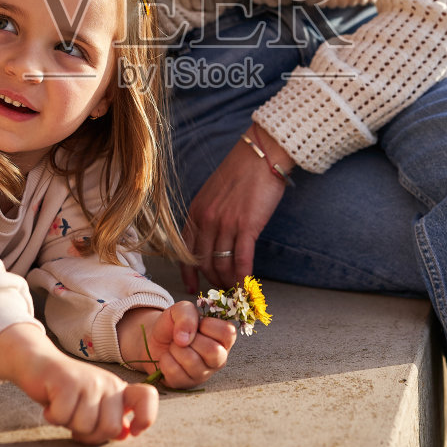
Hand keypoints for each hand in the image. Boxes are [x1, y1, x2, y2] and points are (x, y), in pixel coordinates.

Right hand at [0, 323, 157, 444]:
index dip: (145, 418)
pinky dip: (52, 416)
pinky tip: (51, 403)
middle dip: (90, 434)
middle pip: (111, 428)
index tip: (132, 431)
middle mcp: (108, 383)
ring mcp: (89, 381)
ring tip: (63, 407)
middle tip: (76, 420)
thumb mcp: (90, 406)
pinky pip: (62, 417)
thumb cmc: (65, 392)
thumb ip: (109, 420)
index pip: (147, 397)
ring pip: (84, 426)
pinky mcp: (67, 381)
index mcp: (118, 389)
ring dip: (68, 424)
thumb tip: (124, 434)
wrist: (37, 363)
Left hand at [117, 302, 235, 388]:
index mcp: (223, 338)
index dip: (208, 326)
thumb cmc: (173, 325)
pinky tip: (168, 357)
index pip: (228, 333)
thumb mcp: (180, 310)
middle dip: (191, 340)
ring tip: (174, 346)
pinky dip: (166, 361)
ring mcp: (204, 373)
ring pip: (193, 362)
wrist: (153, 340)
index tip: (197, 324)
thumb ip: (186, 315)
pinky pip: (176, 374)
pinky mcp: (187, 384)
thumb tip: (184, 339)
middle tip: (183, 337)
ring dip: (176, 350)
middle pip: (213, 351)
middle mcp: (219, 358)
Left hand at [180, 124, 291, 293]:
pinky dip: (243, 277)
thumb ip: (209, 216)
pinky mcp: (247, 226)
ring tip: (235, 290)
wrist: (261, 155)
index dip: (188, 273)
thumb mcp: (213, 193)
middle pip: (204, 262)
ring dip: (228, 282)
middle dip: (213, 281)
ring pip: (222, 264)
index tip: (193, 287)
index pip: (185, 251)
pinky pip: (242, 260)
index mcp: (196, 211)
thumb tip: (212, 240)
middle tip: (222, 291)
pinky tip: (247, 287)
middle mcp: (206, 220)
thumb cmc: (241, 171)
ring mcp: (226, 224)